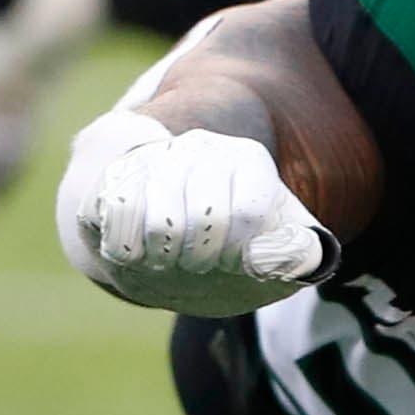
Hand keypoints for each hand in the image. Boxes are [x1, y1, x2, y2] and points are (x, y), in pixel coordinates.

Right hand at [57, 107, 328, 314]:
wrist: (171, 223)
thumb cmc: (235, 240)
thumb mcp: (280, 244)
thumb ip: (300, 253)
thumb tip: (283, 257)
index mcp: (247, 158)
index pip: (248, 214)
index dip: (242, 254)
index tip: (238, 262)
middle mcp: (201, 148)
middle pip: (200, 222)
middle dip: (202, 260)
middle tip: (201, 265)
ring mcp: (154, 160)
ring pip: (159, 225)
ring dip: (165, 260)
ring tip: (171, 260)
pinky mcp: (114, 179)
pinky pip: (114, 219)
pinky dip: (127, 251)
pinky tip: (139, 253)